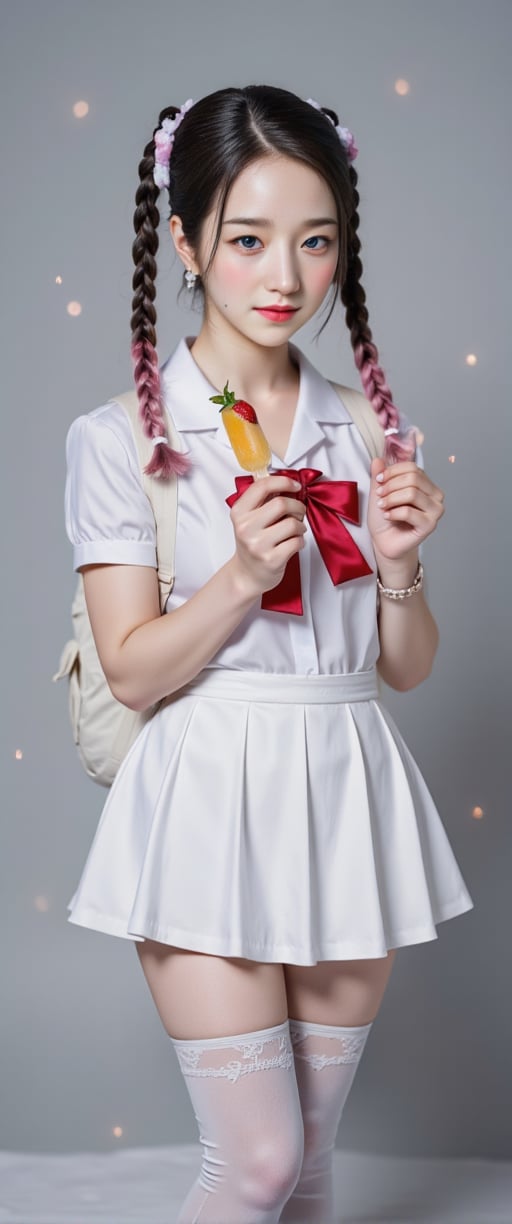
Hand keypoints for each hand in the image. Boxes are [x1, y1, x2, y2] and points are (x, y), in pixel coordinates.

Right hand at [229, 474, 306, 596]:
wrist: (246, 575)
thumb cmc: (252, 543)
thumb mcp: (248, 519)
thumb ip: (262, 500)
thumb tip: (286, 483)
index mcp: (239, 512)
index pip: (262, 486)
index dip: (283, 481)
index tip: (295, 485)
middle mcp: (245, 528)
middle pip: (281, 504)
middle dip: (297, 506)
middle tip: (298, 512)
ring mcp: (258, 545)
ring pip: (293, 524)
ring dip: (300, 526)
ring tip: (295, 531)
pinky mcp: (272, 559)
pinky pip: (297, 542)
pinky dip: (300, 541)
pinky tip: (293, 543)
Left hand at [368, 458, 444, 562]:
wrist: (384, 541)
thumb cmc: (385, 518)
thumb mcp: (379, 492)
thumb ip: (380, 475)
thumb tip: (378, 459)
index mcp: (427, 485)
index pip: (413, 468)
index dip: (392, 471)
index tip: (378, 480)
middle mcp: (436, 496)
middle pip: (413, 478)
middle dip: (391, 485)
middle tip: (379, 496)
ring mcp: (436, 511)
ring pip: (412, 493)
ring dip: (391, 499)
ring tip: (382, 506)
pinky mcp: (430, 525)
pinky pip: (409, 512)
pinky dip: (393, 513)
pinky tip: (388, 517)